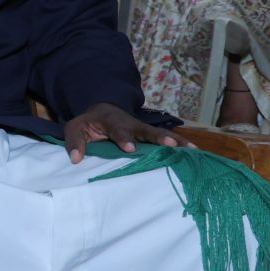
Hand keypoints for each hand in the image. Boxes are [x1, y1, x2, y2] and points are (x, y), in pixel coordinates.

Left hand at [60, 102, 186, 163]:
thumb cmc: (89, 123)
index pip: (118, 129)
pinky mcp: (151, 135)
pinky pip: (167, 139)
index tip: (130, 149)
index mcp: (111, 121)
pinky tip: (195, 153)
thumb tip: (76, 159)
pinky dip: (181, 145)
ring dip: (175, 141)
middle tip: (171, 146)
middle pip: (146, 130)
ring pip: (160, 134)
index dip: (124, 138)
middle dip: (158, 138)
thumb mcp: (75, 128)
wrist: (102, 111)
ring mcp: (143, 129)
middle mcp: (131, 123)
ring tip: (191, 150)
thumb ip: (74, 141)